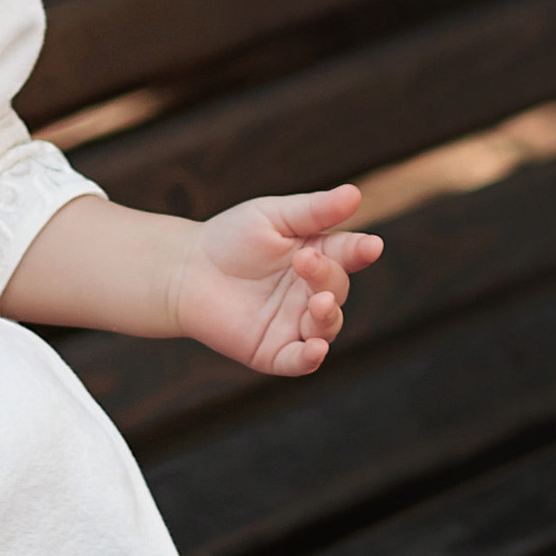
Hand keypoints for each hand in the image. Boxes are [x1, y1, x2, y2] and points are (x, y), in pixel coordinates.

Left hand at [170, 184, 382, 378]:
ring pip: (326, 327)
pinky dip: (310, 358)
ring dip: (327, 317)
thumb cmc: (230, 238)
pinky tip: (316, 349)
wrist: (183, 271)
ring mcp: (296, 325)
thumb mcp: (272, 216)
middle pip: (336, 289)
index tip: (371, 246)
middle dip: (327, 276)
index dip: (361, 250)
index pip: (349, 255)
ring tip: (318, 303)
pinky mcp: (274, 351)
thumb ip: (314, 211)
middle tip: (305, 261)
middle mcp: (312, 293)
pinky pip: (299, 361)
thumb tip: (355, 194)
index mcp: (319, 257)